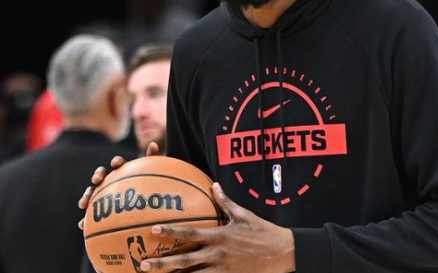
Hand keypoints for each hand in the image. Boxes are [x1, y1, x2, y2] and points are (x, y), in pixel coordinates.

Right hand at [78, 142, 159, 229]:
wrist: (145, 204)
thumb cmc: (150, 187)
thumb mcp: (153, 174)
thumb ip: (153, 159)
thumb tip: (152, 143)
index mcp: (124, 171)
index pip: (119, 164)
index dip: (116, 162)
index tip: (116, 163)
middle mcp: (111, 180)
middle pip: (102, 175)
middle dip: (98, 176)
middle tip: (96, 180)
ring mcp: (104, 194)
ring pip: (93, 193)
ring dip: (86, 196)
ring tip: (83, 204)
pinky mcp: (100, 208)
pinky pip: (92, 213)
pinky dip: (86, 219)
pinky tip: (82, 225)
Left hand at [138, 182, 294, 272]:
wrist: (282, 253)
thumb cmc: (263, 231)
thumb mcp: (244, 214)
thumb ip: (225, 202)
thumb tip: (213, 185)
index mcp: (220, 235)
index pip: (191, 232)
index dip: (171, 231)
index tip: (153, 229)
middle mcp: (218, 254)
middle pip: (185, 260)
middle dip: (162, 263)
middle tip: (143, 264)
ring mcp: (222, 269)